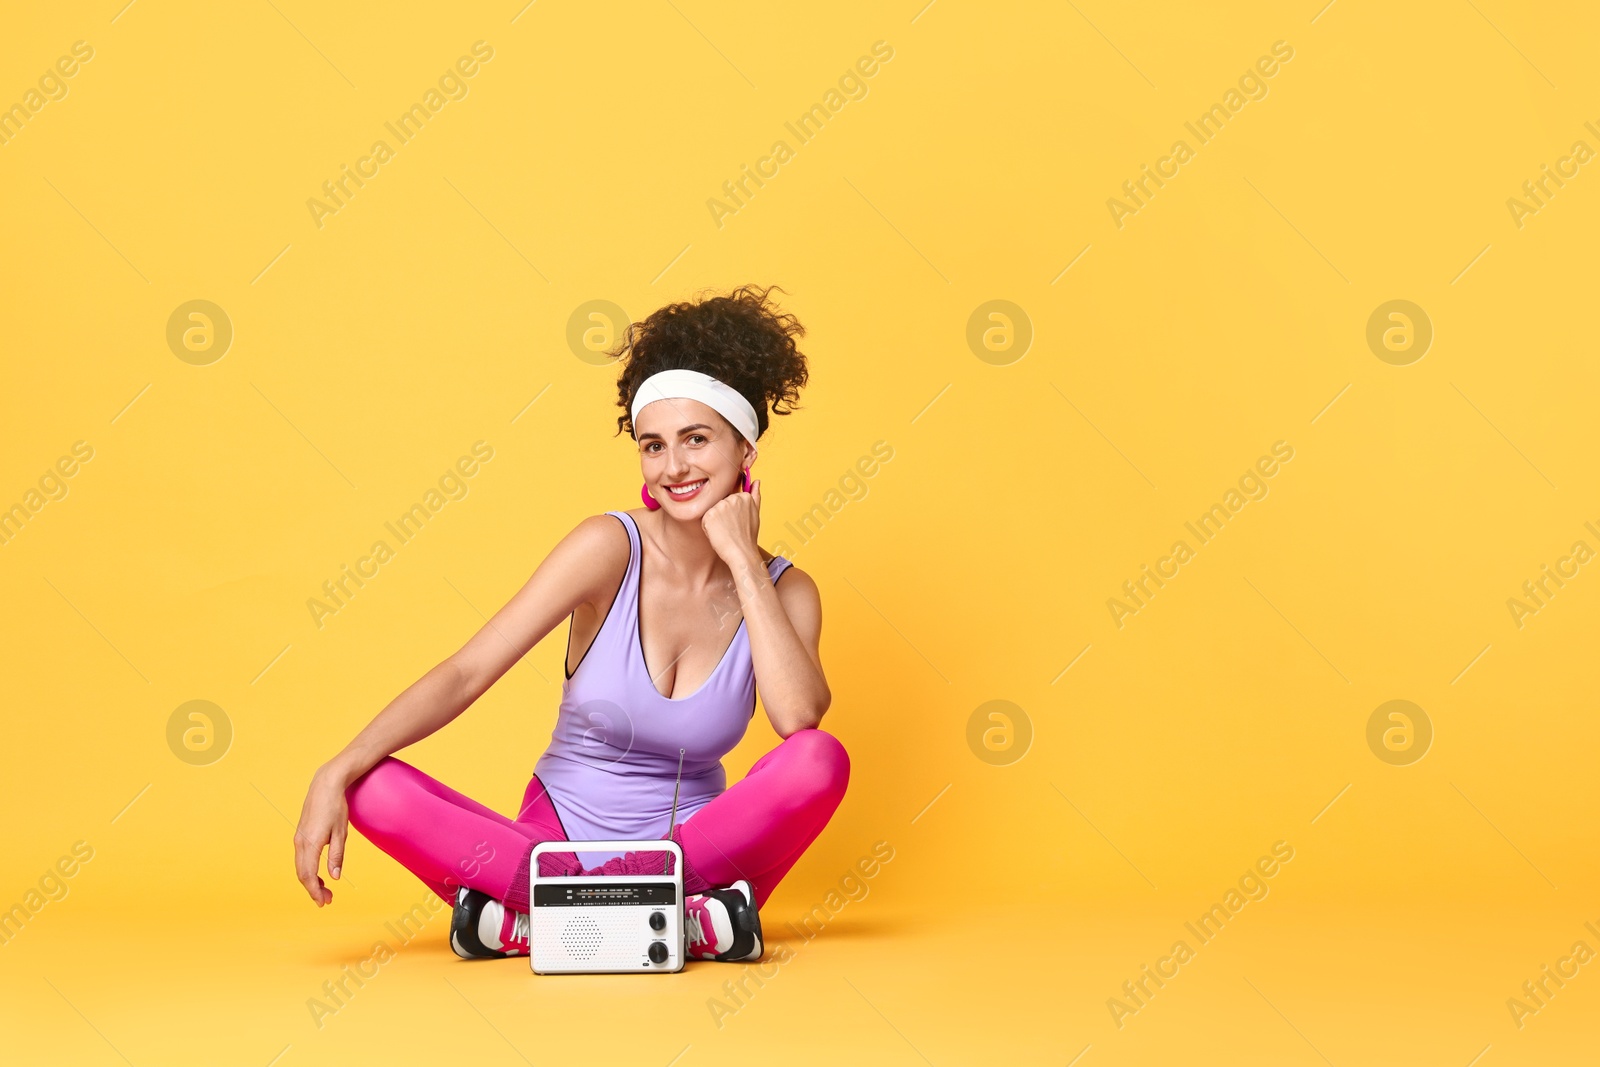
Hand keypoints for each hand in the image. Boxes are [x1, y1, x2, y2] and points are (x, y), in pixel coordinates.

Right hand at [294, 766, 350, 905]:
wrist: (325, 785)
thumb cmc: (336, 807)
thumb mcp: (341, 833)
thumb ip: (336, 856)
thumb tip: (335, 877)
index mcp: (310, 843)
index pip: (309, 875)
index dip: (314, 891)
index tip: (323, 902)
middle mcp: (300, 843)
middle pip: (302, 874)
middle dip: (313, 889)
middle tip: (327, 900)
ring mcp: (298, 838)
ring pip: (301, 867)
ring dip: (310, 881)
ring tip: (325, 890)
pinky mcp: (300, 835)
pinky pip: (301, 858)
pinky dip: (309, 870)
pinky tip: (319, 874)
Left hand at [702, 476, 761, 565]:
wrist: (742, 553)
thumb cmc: (748, 537)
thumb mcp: (755, 513)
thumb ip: (755, 495)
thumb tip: (756, 481)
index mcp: (744, 496)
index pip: (730, 499)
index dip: (731, 512)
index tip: (737, 522)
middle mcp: (732, 498)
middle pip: (720, 503)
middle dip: (722, 515)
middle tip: (731, 528)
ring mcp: (721, 506)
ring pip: (712, 511)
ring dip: (715, 521)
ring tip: (725, 531)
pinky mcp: (710, 514)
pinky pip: (705, 519)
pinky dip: (708, 528)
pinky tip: (718, 534)